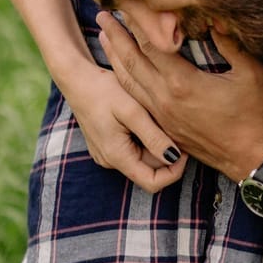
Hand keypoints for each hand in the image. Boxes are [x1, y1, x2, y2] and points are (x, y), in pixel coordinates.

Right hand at [58, 59, 187, 193]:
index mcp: (117, 156)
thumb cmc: (103, 90)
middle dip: (165, 152)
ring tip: (157, 118)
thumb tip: (174, 158)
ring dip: (155, 143)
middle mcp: (110, 161)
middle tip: (174, 126)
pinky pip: (132, 149)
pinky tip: (145, 118)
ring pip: (142, 158)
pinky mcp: (107, 145)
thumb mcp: (133, 111)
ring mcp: (107, 154)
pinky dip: (143, 138)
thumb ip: (153, 136)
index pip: (152, 183)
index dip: (174, 172)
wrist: (77, 78)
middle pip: (149, 169)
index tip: (184, 149)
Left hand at [98, 11, 262, 182]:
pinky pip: (136, 99)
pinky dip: (123, 80)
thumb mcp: (251, 73)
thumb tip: (214, 15)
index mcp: (182, 83)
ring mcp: (162, 114)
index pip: (151, 45)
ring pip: (129, 82)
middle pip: (131, 62)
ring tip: (103, 37)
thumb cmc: (255, 115)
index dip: (136, 23)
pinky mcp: (165, 125)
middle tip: (102, 14)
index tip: (124, 4)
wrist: (252, 158)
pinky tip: (120, 70)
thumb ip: (230, 42)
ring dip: (114, 57)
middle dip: (116, 36)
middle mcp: (165, 99)